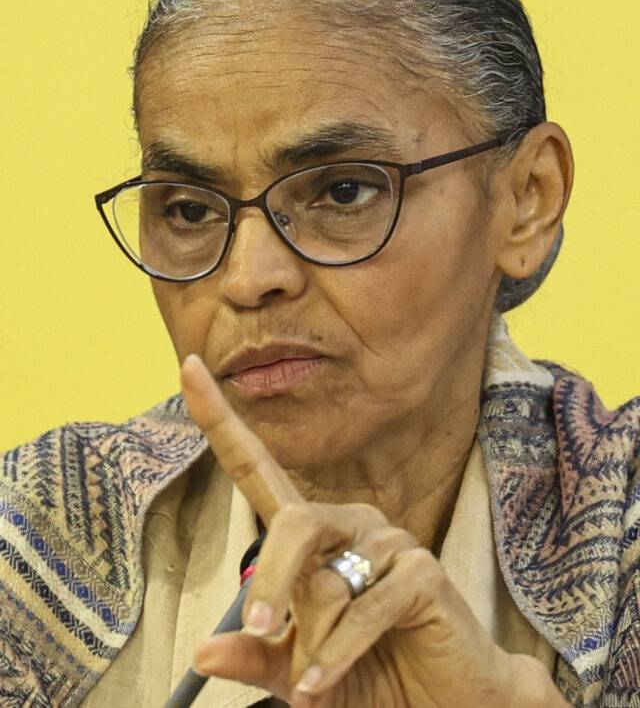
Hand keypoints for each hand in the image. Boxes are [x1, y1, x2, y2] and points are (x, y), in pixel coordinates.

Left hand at [181, 354, 568, 707]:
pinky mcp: (422, 570)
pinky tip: (327, 682)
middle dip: (270, 583)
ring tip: (315, 681)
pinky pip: (365, 608)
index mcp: (314, 534)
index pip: (258, 467)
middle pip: (292, 523)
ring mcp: (389, 542)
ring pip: (328, 582)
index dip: (221, 420)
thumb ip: (258, 654)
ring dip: (314, 644)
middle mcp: (350, 524)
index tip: (189, 368)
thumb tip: (204, 653)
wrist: (445, 701)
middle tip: (263, 631)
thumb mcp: (298, 666)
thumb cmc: (371, 673)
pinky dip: (339, 654)